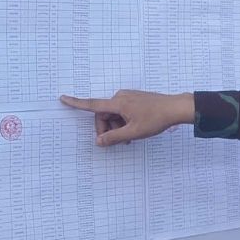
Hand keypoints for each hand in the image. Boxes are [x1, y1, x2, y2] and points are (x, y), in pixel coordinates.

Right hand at [59, 90, 194, 145]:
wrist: (176, 108)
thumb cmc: (156, 119)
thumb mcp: (133, 133)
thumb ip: (114, 138)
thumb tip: (99, 141)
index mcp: (118, 103)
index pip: (92, 104)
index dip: (76, 103)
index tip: (63, 98)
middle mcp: (121, 97)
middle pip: (104, 115)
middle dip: (107, 129)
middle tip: (119, 142)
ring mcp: (129, 97)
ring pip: (114, 115)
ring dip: (117, 127)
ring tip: (129, 138)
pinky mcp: (135, 100)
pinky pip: (122, 112)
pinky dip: (124, 122)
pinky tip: (133, 130)